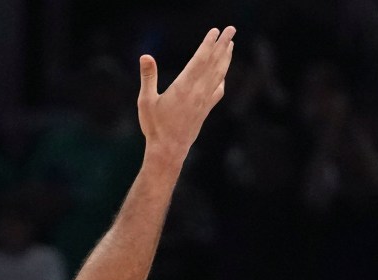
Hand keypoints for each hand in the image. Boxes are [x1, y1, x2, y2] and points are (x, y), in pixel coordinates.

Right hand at [137, 26, 236, 167]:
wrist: (169, 150)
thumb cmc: (155, 126)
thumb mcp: (146, 101)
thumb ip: (148, 77)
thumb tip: (145, 56)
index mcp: (184, 86)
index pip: (200, 59)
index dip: (208, 44)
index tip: (216, 31)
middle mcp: (198, 92)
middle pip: (214, 63)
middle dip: (223, 45)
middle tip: (231, 29)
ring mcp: (204, 101)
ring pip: (219, 75)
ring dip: (226, 58)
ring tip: (231, 45)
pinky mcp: (205, 110)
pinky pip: (218, 91)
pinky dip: (222, 79)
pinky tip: (223, 76)